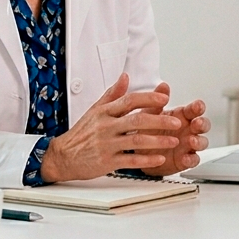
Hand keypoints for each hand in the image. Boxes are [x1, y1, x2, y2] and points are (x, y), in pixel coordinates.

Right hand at [40, 74, 181, 181]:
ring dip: (157, 141)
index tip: (164, 99)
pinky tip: (160, 159)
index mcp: (105, 112)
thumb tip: (125, 77)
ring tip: (173, 140)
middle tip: (176, 121)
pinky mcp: (107, 162)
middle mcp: (106, 127)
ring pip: (136, 142)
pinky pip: (131, 161)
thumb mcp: (95, 110)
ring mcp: (107, 145)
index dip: (148, 99)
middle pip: (137, 121)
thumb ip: (112, 94)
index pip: (129, 101)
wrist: (62, 156)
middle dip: (159, 121)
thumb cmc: (81, 133)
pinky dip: (147, 161)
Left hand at [133, 82, 209, 175]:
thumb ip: (156, 101)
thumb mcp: (149, 114)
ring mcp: (188, 145)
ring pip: (202, 142)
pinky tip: (185, 158)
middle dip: (203, 123)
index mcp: (182, 116)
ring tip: (191, 141)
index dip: (198, 107)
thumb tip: (163, 86)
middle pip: (203, 124)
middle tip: (196, 123)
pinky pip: (194, 160)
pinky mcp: (185, 160)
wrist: (139, 152)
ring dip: (199, 141)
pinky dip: (191, 159)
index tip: (197, 106)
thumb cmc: (147, 130)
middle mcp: (188, 129)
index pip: (195, 109)